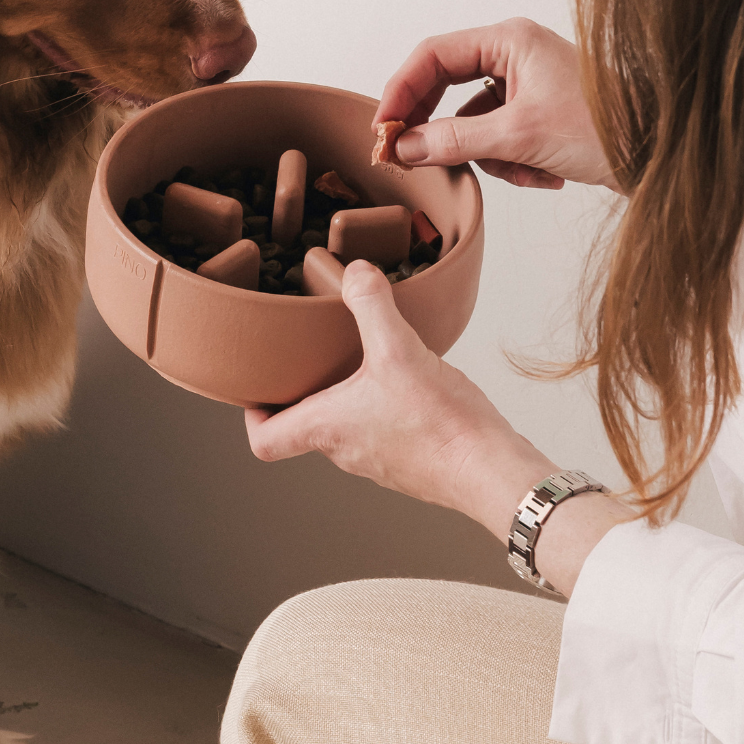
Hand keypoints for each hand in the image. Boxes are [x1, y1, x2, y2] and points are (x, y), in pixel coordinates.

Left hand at [245, 262, 635, 594]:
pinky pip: (383, 437)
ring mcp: (376, 464)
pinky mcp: (409, 466)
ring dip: (348, 403)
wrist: (489, 471)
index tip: (260, 392)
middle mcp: (344, 453)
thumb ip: (373, 306)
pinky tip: (411, 388)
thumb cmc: (440, 423)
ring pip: (346, 433)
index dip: (254, 417)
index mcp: (326, 428)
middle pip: (305, 430)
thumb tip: (355, 272)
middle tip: (313, 362)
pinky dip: (385, 413)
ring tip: (365, 367)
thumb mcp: (401, 350)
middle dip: (306, 396)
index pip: (265, 442)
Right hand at [375, 18, 613, 189]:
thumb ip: (454, 140)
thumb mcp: (518, 136)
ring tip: (525, 169)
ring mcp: (528, 86)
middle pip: (449, 90)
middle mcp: (516, 55)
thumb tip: (404, 147)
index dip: (401, 92)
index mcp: (510, 40)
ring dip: (491, 157)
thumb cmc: (607, 127)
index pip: (433, 56)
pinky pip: (500, 142)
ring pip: (473, 124)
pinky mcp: (539, 115)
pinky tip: (547, 174)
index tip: (383, 130)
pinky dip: (514, 164)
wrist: (663, 151)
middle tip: (417, 160)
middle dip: (444, 132)